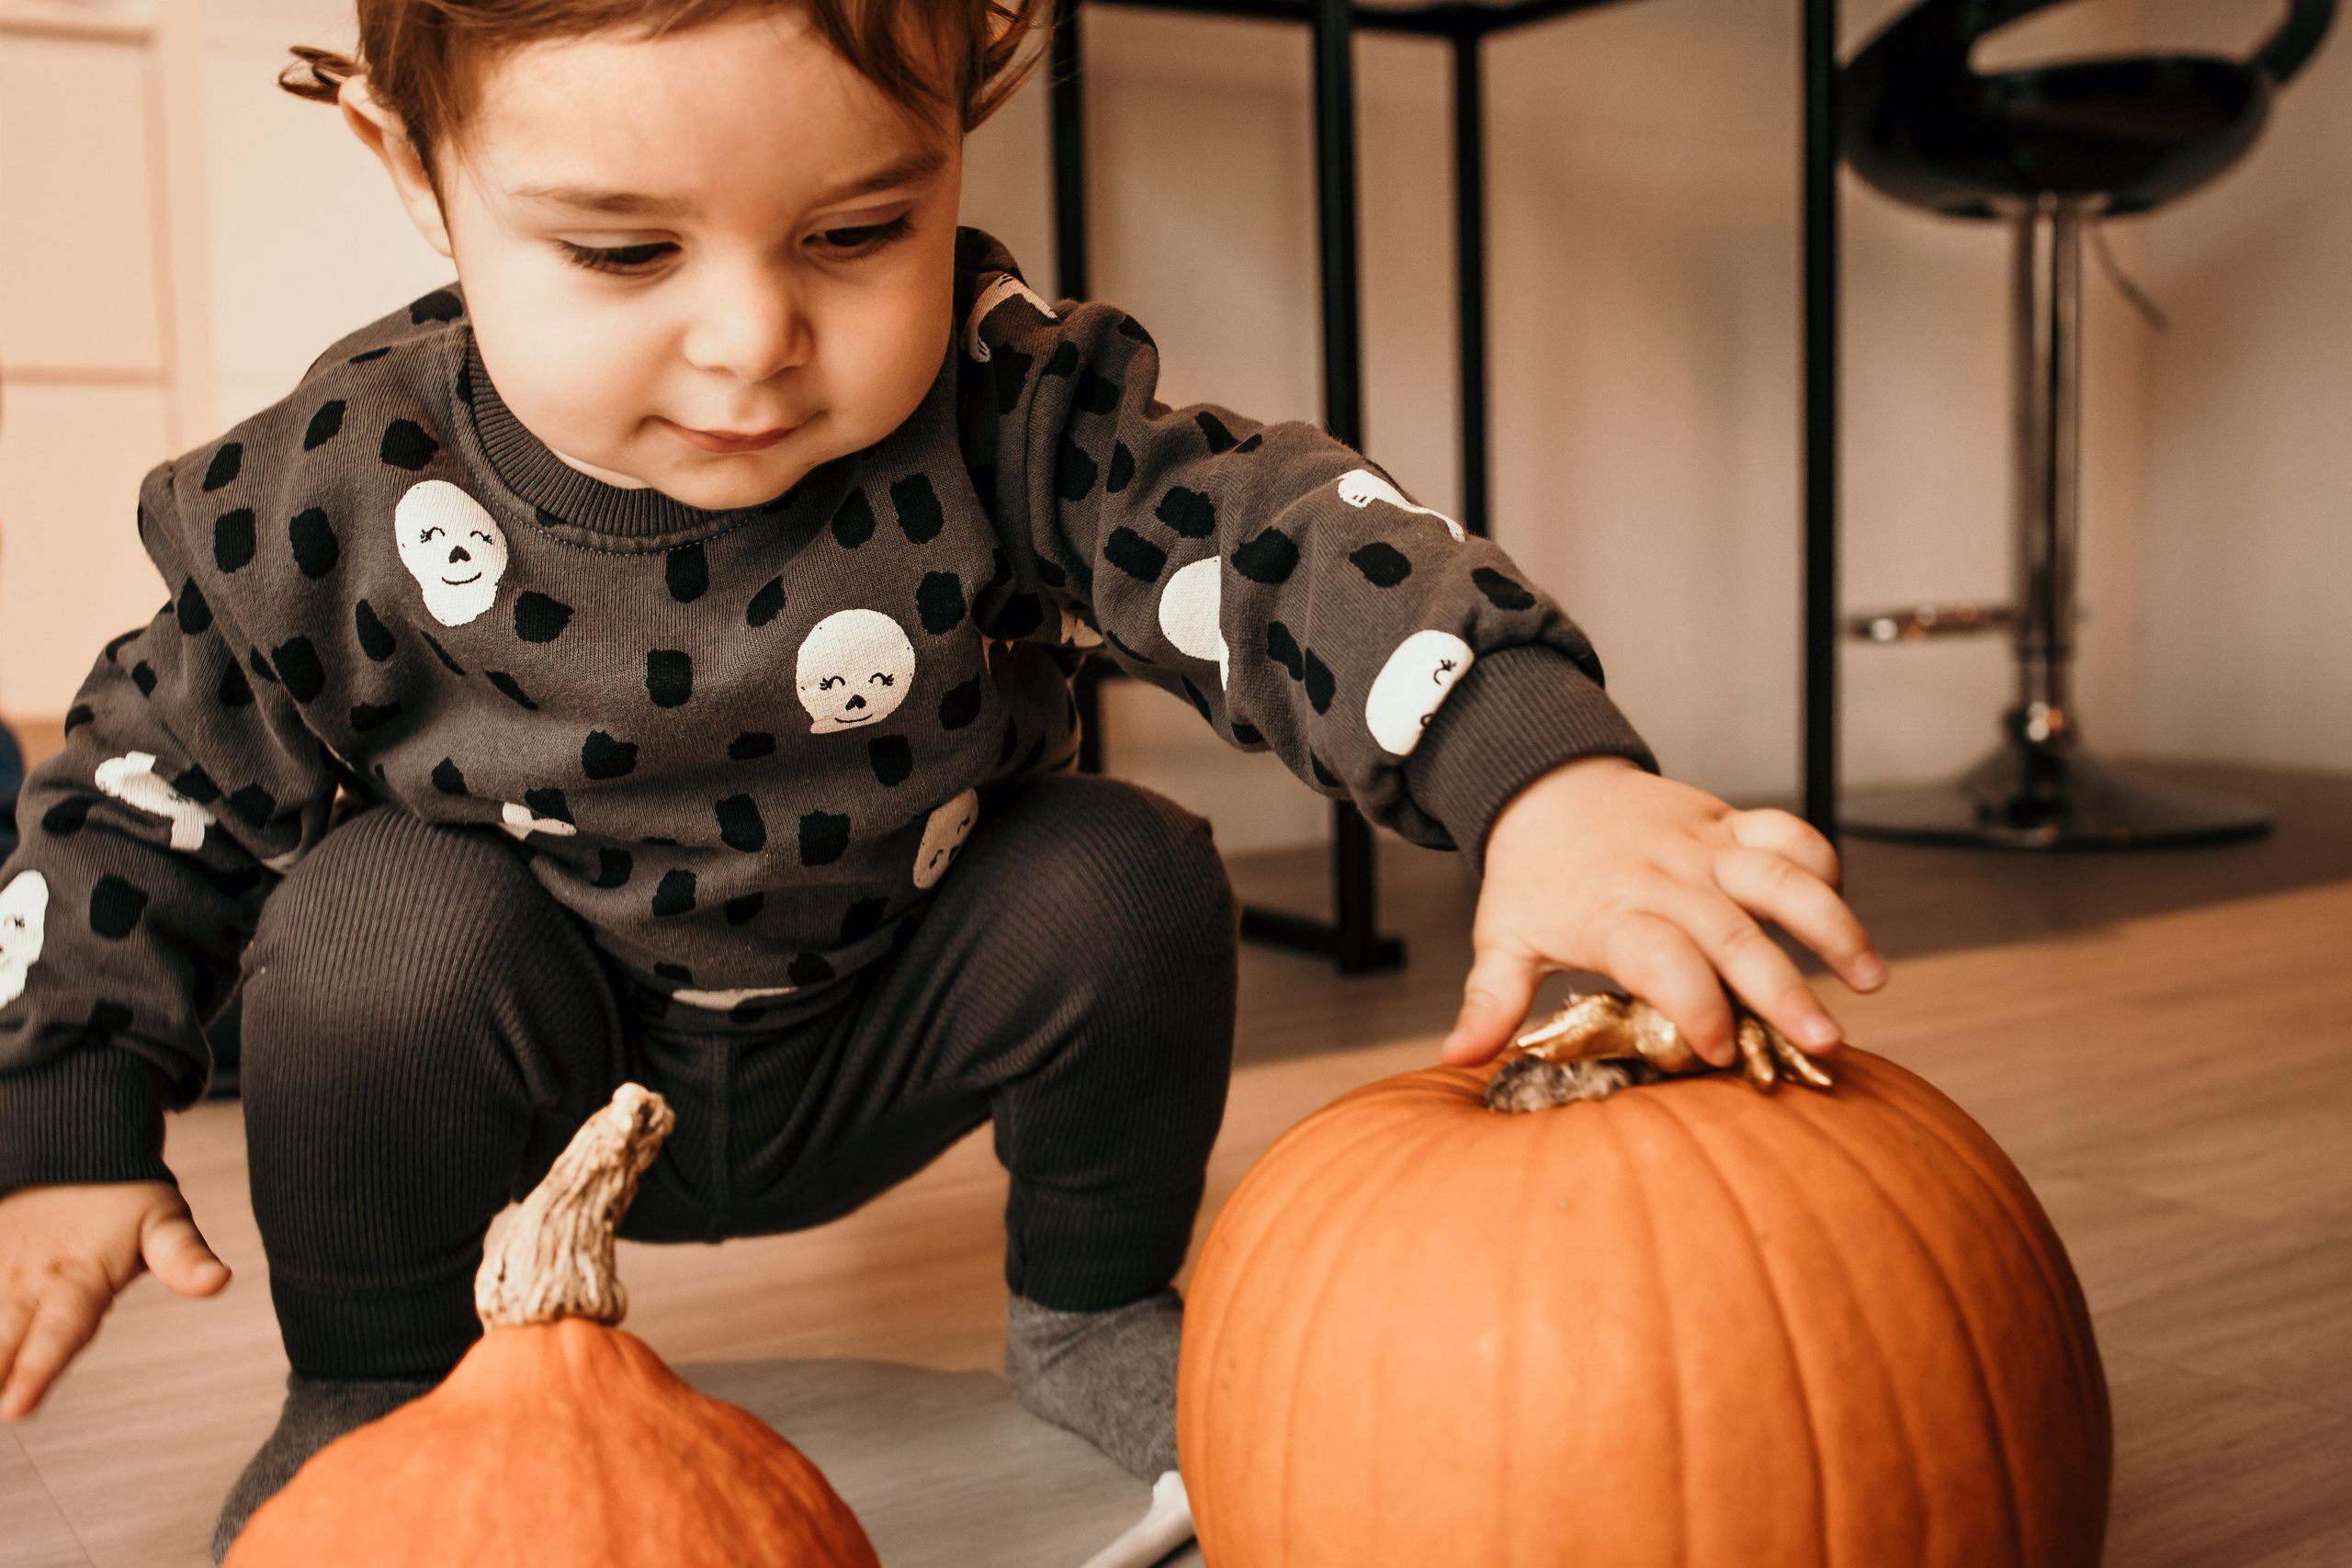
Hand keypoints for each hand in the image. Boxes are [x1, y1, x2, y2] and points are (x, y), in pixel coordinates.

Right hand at [0, 1181, 229, 1419]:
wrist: (70, 1139)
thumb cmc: (123, 1195)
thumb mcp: (163, 1220)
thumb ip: (183, 1256)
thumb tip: (218, 1281)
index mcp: (75, 1278)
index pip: (58, 1332)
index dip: (39, 1369)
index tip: (16, 1408)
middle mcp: (23, 1279)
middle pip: (1, 1338)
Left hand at [1441, 756, 1886, 1069]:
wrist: (1543, 781)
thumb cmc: (1531, 877)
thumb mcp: (1503, 937)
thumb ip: (1490, 1001)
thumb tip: (1456, 1060)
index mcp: (1613, 914)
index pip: (1661, 959)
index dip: (1693, 1001)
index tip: (1721, 1050)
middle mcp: (1666, 879)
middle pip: (1734, 933)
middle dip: (1783, 988)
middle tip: (1824, 1043)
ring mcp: (1704, 847)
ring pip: (1780, 878)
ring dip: (1831, 925)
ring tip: (1873, 981)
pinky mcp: (1729, 822)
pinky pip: (1786, 832)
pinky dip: (1821, 861)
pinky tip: (1845, 907)